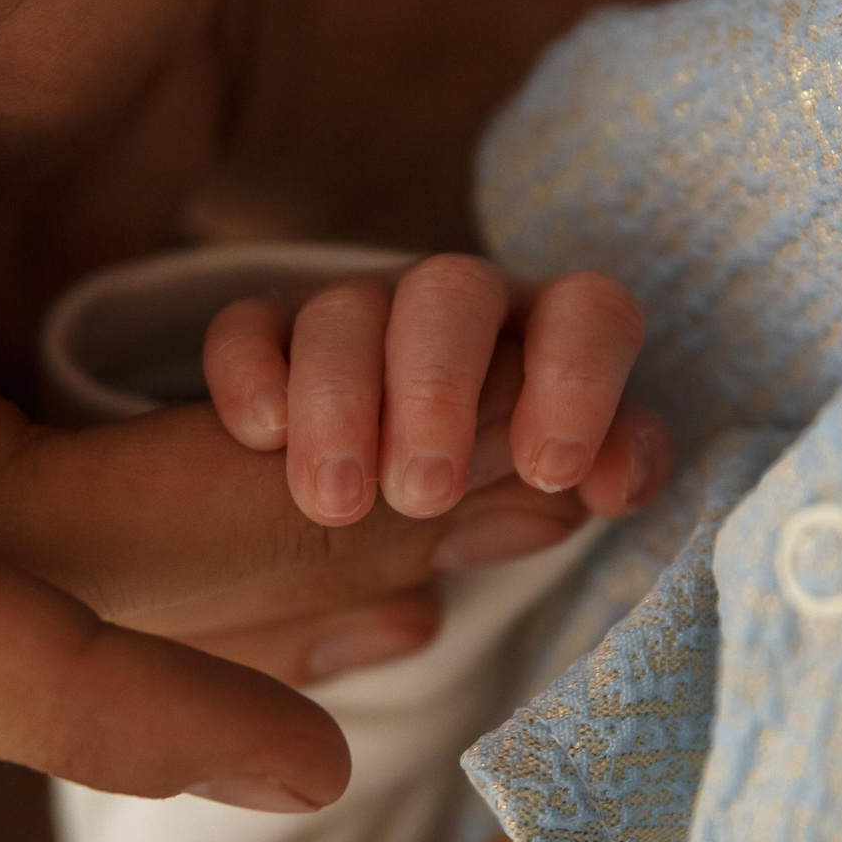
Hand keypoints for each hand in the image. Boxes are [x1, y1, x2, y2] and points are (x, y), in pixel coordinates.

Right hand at [202, 255, 671, 526]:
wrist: (301, 548)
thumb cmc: (435, 535)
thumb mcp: (491, 532)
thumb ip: (521, 515)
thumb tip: (554, 509)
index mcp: (535, 351)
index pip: (591, 316)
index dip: (584, 379)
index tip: (553, 471)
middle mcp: (451, 318)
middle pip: (458, 293)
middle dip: (441, 389)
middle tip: (422, 494)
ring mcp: (355, 318)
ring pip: (348, 308)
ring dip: (343, 400)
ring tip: (337, 500)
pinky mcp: (263, 337)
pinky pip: (249, 327)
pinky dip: (254, 373)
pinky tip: (263, 436)